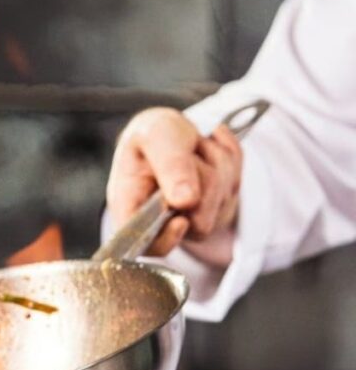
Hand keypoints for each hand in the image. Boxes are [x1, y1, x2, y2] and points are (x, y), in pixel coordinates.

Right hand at [106, 107, 241, 261]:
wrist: (175, 126)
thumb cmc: (154, 133)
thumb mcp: (154, 134)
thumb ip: (169, 165)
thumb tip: (184, 201)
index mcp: (130, 204)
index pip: (144, 244)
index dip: (166, 239)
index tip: (181, 220)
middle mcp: (160, 218)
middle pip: (198, 223)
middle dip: (203, 180)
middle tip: (188, 153)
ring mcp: (194, 216)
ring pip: (222, 203)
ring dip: (218, 164)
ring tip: (195, 148)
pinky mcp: (219, 208)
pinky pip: (238, 187)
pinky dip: (230, 160)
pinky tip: (210, 149)